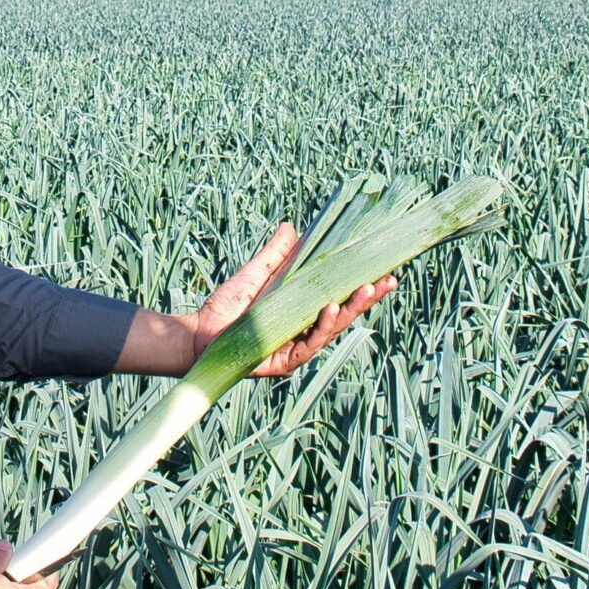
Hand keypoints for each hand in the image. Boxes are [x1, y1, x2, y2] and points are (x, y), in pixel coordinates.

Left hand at [186, 222, 397, 377]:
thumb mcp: (256, 273)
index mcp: (303, 311)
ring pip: (332, 330)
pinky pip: (309, 345)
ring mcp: (297, 347)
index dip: (363, 286)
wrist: (200, 333)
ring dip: (350, 309)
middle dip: (367, 298)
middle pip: (344, 314)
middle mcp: (305, 331)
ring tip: (365, 289)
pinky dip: (322, 327)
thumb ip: (275, 255)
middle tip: (388, 280)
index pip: (340, 297)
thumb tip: (292, 227)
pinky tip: (332, 309)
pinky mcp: (285, 361)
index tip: (385, 270)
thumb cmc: (227, 306)